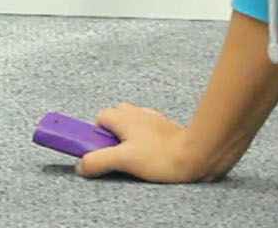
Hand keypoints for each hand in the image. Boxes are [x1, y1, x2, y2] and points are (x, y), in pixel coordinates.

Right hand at [77, 104, 209, 182]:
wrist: (195, 155)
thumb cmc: (160, 156)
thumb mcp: (123, 160)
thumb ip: (98, 161)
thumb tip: (82, 165)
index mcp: (123, 117)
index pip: (100, 118)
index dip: (98, 135)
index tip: (101, 150)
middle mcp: (137, 112)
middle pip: (116, 118)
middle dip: (114, 135)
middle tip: (119, 155)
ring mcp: (153, 118)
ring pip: (133, 122)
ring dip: (130, 136)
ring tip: (136, 155)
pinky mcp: (166, 126)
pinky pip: (149, 128)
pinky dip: (146, 138)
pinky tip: (152, 153)